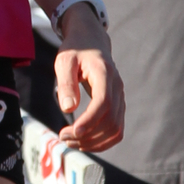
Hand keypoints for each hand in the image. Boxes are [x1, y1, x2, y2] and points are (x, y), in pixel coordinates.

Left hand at [54, 8, 124, 152]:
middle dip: (87, 135)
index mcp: (105, 73)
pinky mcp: (118, 106)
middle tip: (63, 137)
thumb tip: (68, 108)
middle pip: (111, 120)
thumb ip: (66, 83)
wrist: (91, 42)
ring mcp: (120, 97)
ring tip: (70, 142)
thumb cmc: (75, 51)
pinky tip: (83, 142)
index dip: (90, 120)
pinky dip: (102, 142)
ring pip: (116, 129)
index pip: (104, 102)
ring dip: (94, 142)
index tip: (72, 131)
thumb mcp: (64, 61)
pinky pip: (117, 130)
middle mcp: (117, 87)